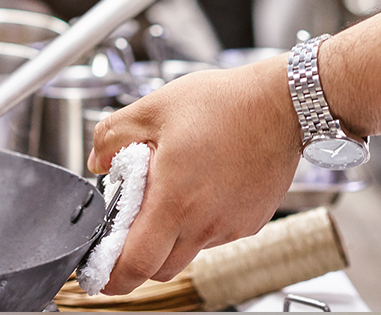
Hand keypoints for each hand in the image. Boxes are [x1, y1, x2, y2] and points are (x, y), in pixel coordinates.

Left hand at [85, 61, 299, 295]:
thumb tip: (98, 160)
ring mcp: (230, 225)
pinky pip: (216, 236)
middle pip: (160, 269)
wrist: (282, 103)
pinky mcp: (251, 221)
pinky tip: (205, 190)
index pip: (136, 265)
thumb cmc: (226, 103)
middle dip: (139, 259)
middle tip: (131, 231)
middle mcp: (204, 221)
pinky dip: (202, 224)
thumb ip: (113, 135)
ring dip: (172, 239)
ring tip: (174, 196)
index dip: (112, 277)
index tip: (100, 273)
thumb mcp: (155, 108)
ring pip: (189, 252)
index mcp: (174, 199)